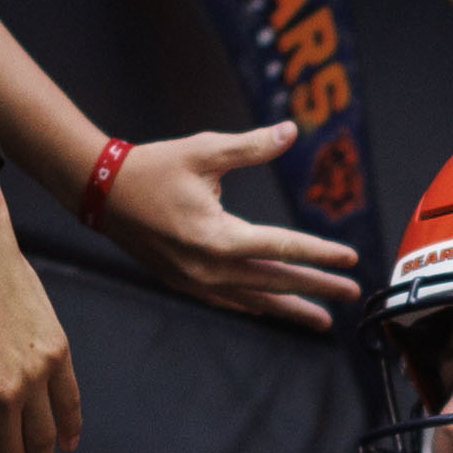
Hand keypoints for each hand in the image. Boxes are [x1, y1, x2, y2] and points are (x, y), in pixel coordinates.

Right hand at [89, 120, 364, 328]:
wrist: (100, 192)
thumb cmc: (153, 167)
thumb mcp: (204, 151)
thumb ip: (251, 146)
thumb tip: (290, 132)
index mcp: (218, 237)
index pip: (282, 248)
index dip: (320, 254)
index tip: (351, 258)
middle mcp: (209, 268)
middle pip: (276, 281)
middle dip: (317, 288)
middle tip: (352, 294)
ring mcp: (195, 281)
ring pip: (255, 299)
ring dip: (290, 308)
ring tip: (322, 320)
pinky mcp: (184, 282)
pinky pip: (229, 301)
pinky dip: (256, 305)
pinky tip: (272, 308)